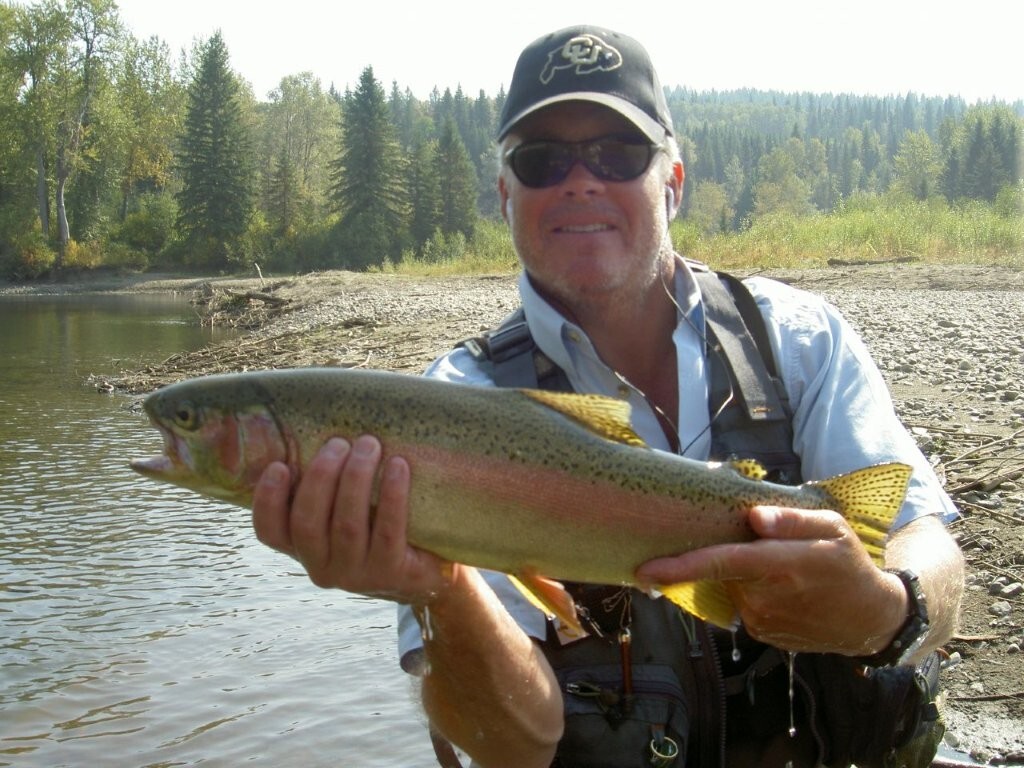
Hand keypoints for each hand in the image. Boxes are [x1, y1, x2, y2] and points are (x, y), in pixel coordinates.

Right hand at [251, 435, 451, 603]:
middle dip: (321, 476)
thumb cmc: (380, 524)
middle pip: (307, 523)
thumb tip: (322, 427)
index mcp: (303, 549)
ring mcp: (356, 575)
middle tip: (339, 442)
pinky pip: (388, 530)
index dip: (268, 500)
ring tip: (369, 444)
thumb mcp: (345, 511)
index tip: (280, 465)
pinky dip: (393, 494)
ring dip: (356, 478)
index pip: (270, 532)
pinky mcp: (391, 574)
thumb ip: (327, 486)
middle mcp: (322, 568)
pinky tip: (399, 466)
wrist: (431, 569)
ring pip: (347, 525)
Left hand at [635, 505, 906, 654]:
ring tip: (781, 571)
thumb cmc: (849, 563)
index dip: (680, 567)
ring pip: (732, 587)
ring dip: (743, 575)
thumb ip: (791, 520)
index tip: (645, 571)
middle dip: (722, 555)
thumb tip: (754, 518)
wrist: (870, 617)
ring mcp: (762, 620)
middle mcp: (766, 597)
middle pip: (722, 569)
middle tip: (755, 547)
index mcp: (782, 565)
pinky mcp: (762, 634)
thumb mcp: (832, 528)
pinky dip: (752, 593)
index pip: (721, 562)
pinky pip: (743, 605)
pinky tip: (782, 591)